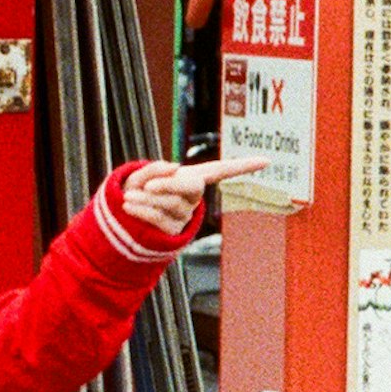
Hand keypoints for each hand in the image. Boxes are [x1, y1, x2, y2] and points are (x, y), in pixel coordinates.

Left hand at [120, 155, 266, 242]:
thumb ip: (156, 169)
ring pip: (171, 204)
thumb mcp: (142, 175)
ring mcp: (185, 214)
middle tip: (148, 186)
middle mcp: (193, 196)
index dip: (244, 166)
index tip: (268, 161)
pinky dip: (142, 210)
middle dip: (169, 185)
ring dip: (147, 199)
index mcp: (192, 178)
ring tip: (130, 196)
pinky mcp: (173, 230)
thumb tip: (175, 168)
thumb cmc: (137, 188)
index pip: (223, 170)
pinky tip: (129, 206)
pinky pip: (159, 217)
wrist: (122, 213)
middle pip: (191, 187)